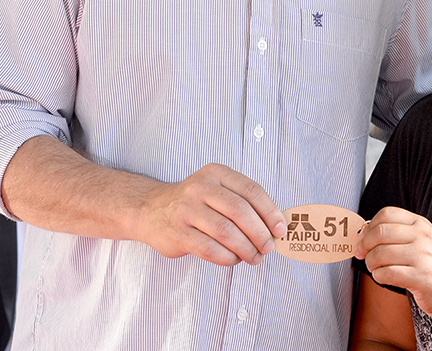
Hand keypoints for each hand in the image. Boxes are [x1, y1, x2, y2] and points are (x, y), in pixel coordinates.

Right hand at [140, 163, 285, 266]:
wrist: (151, 210)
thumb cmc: (194, 203)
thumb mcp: (216, 190)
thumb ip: (243, 202)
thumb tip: (275, 226)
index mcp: (216, 173)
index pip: (251, 191)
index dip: (270, 212)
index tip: (280, 230)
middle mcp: (201, 188)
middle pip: (240, 211)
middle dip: (260, 233)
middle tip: (269, 247)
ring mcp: (187, 210)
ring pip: (226, 232)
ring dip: (246, 248)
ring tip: (254, 257)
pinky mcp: (179, 233)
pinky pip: (210, 249)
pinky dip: (228, 258)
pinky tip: (234, 259)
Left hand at [355, 207, 431, 320]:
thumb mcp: (422, 240)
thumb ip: (398, 233)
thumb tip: (364, 231)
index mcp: (420, 224)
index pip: (387, 214)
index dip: (369, 226)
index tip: (363, 238)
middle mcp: (422, 236)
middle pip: (380, 233)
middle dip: (364, 245)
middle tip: (362, 255)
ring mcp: (423, 256)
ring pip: (381, 254)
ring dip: (371, 263)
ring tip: (374, 268)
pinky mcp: (421, 277)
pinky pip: (388, 273)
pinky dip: (379, 276)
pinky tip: (383, 278)